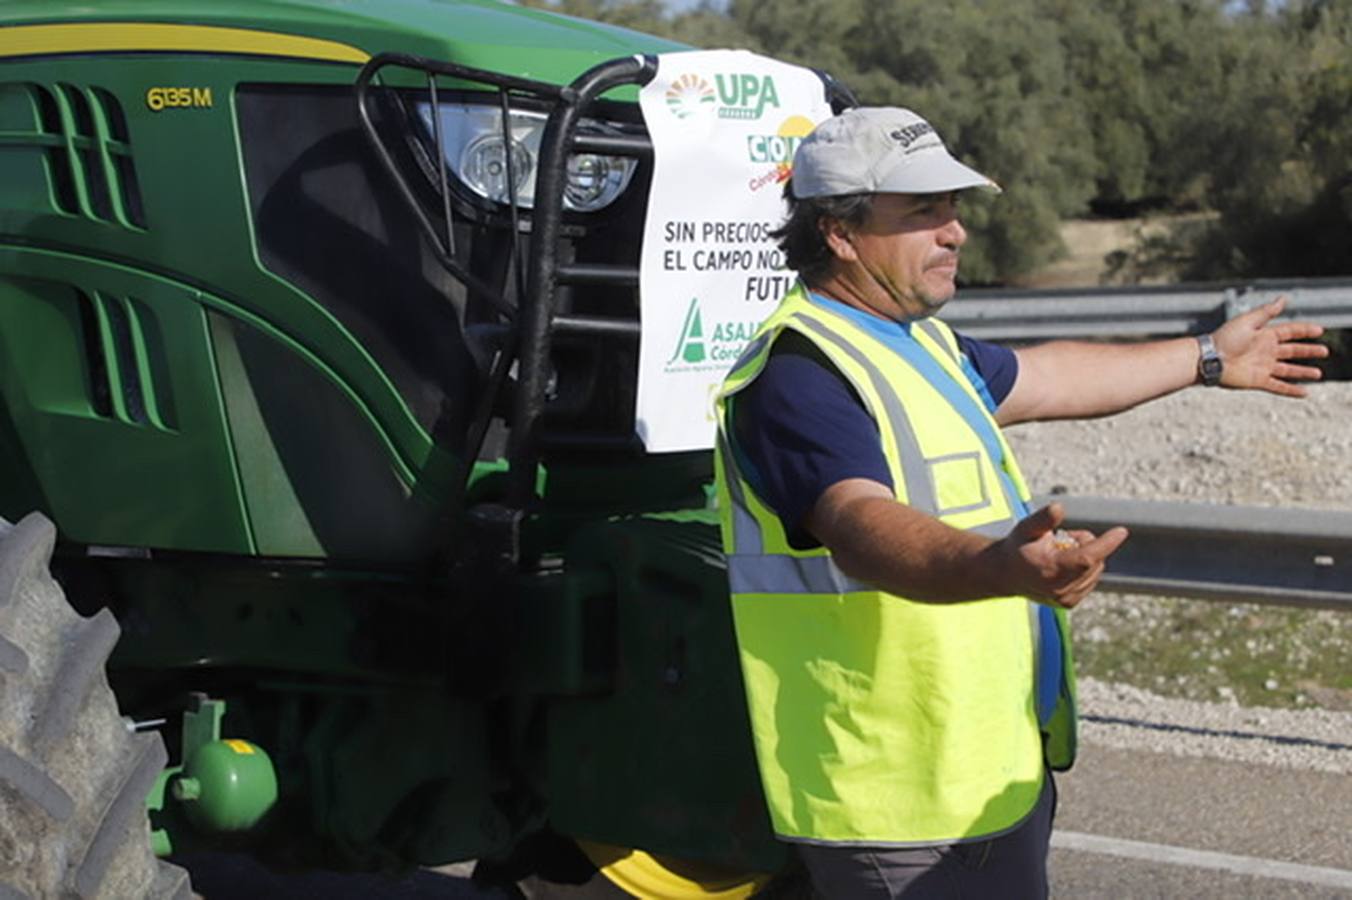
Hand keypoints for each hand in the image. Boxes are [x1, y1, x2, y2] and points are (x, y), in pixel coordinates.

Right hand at [993, 503, 1128, 608]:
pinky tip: (1063, 567)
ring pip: (1096, 570)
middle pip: (1094, 560)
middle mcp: (1060, 589)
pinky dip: (1084, 569)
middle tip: (1062, 539)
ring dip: (1086, 557)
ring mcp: (1065, 599)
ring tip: (1060, 553)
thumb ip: (1043, 519)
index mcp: (1050, 570)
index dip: (1105, 544)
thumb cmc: (1018, 546)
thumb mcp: (1026, 527)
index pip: (1086, 558)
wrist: (1005, 574)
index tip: (1122, 531)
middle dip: (1086, 544)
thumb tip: (1059, 508)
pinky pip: (1092, 579)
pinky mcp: (1069, 603)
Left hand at [1213, 296, 1328, 396]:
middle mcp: (1266, 351)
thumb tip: (1284, 298)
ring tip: (1318, 374)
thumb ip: (1266, 312)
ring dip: (1303, 372)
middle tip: (1325, 351)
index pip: (1290, 332)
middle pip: (1292, 351)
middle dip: (1308, 351)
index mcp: (1265, 335)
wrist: (1209, 359)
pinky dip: (1291, 390)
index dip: (1304, 331)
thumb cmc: (1225, 338)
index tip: (1320, 330)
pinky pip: (1278, 387)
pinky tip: (1304, 393)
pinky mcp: (1258, 381)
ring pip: (1288, 370)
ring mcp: (1263, 367)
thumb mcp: (1248, 322)